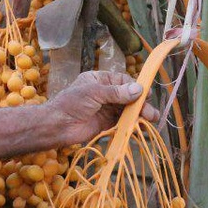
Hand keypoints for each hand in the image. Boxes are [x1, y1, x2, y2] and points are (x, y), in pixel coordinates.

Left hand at [45, 70, 159, 145]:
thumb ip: (117, 93)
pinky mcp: (105, 124)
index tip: (146, 95)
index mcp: (100, 80)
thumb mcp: (94, 93)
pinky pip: (122, 122)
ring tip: (151, 119)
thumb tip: (139, 89)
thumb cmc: (71, 103)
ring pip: (127, 109)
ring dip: (139, 114)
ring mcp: (105, 109)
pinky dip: (132, 124)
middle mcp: (104, 93)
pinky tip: (140, 126)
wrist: (56, 126)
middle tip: (150, 112)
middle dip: (140, 103)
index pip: (123, 81)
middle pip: (128, 96)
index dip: (135, 88)